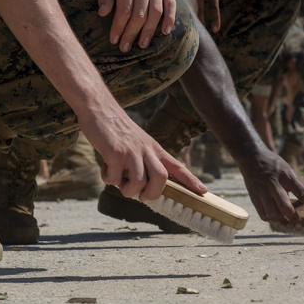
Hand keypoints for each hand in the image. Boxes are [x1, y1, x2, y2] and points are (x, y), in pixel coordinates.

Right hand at [79, 109, 204, 200]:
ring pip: (139, 182)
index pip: (177, 167)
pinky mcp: (115, 153)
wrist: (100, 108)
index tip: (204, 192)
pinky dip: (109, 180)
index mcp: (154, 149)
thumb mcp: (138, 142)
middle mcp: (147, 150)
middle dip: (152, 193)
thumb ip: (144, 162)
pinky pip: (115, 179)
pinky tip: (106, 169)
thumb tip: (141, 187)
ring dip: (127, 190)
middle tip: (141, 196)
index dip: (191, 180)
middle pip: (161, 178)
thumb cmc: (117, 129)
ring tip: (119, 182)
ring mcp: (131, 151)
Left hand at [96, 0, 176, 52]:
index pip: (124, 10)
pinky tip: (165, 32)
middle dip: (132, 33)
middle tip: (125, 47)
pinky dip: (170, 18)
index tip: (113, 40)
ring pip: (155, 12)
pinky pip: (171, 3)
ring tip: (143, 45)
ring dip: (149, 31)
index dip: (119, 27)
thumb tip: (104, 13)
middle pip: (140, 14)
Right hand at [239, 147, 303, 224]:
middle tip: (298, 223)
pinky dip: (271, 219)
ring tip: (287, 221)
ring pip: (273, 213)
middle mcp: (273, 183)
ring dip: (282, 220)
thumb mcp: (289, 170)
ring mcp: (262, 190)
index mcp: (286, 175)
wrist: (250, 156)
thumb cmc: (274, 165)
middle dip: (293, 217)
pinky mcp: (253, 197)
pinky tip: (276, 216)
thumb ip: (301, 185)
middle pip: (285, 206)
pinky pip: (263, 215)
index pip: (301, 191)